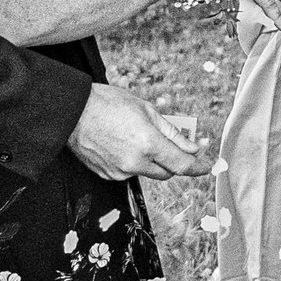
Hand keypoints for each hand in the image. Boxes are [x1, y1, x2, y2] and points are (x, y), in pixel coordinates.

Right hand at [69, 84, 209, 181]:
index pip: (182, 164)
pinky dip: (133, 162)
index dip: (198, 167)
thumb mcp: (147, 111)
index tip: (208, 166)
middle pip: (167, 172)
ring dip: (151, 160)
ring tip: (136, 137)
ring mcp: (119, 172)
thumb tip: (193, 147)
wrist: (72, 112)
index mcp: (147, 144)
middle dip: (173, 160)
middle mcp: (134, 162)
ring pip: (148, 172)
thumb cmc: (107, 105)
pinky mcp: (107, 175)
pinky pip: (129, 172)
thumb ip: (173, 133)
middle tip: (170, 143)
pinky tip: (123, 144)